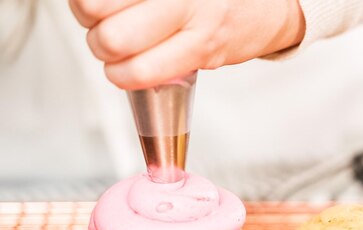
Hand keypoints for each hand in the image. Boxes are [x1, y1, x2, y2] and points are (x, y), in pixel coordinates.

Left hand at [69, 0, 304, 88]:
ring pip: (131, 65)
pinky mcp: (205, 55)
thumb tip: (91, 8)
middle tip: (104, 32)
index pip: (100, 2)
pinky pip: (154, 76)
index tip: (90, 9)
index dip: (84, 7)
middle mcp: (184, 1)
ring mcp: (197, 30)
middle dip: (98, 39)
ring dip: (114, 65)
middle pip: (113, 35)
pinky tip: (138, 66)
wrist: (265, 6)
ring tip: (121, 54)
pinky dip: (133, 77)